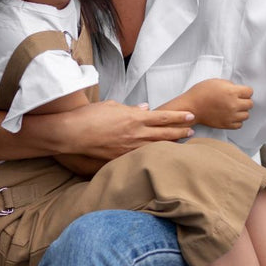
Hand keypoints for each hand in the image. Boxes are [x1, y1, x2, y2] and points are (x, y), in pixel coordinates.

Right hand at [63, 100, 195, 159]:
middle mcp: (136, 134)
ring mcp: (130, 149)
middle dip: (180, 132)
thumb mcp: (112, 105)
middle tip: (192, 131)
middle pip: (165, 134)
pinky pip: (142, 157)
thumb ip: (131, 108)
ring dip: (171, 145)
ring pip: (157, 147)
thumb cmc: (90, 116)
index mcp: (134, 117)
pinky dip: (153, 156)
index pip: (163, 117)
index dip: (179, 117)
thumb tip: (145, 107)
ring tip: (182, 144)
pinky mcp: (121, 159)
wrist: (73, 134)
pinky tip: (160, 157)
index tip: (190, 116)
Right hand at [181, 78, 253, 129]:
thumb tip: (238, 90)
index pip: (250, 92)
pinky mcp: (226, 124)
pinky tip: (230, 116)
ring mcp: (230, 116)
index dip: (245, 91)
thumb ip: (230, 85)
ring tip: (233, 108)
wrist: (191, 107)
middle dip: (244, 100)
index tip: (240, 92)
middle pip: (250, 104)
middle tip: (236, 99)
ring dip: (241, 111)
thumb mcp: (216, 82)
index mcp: (231, 92)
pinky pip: (239, 124)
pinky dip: (237, 120)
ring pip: (246, 115)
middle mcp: (233, 105)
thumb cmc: (200, 92)